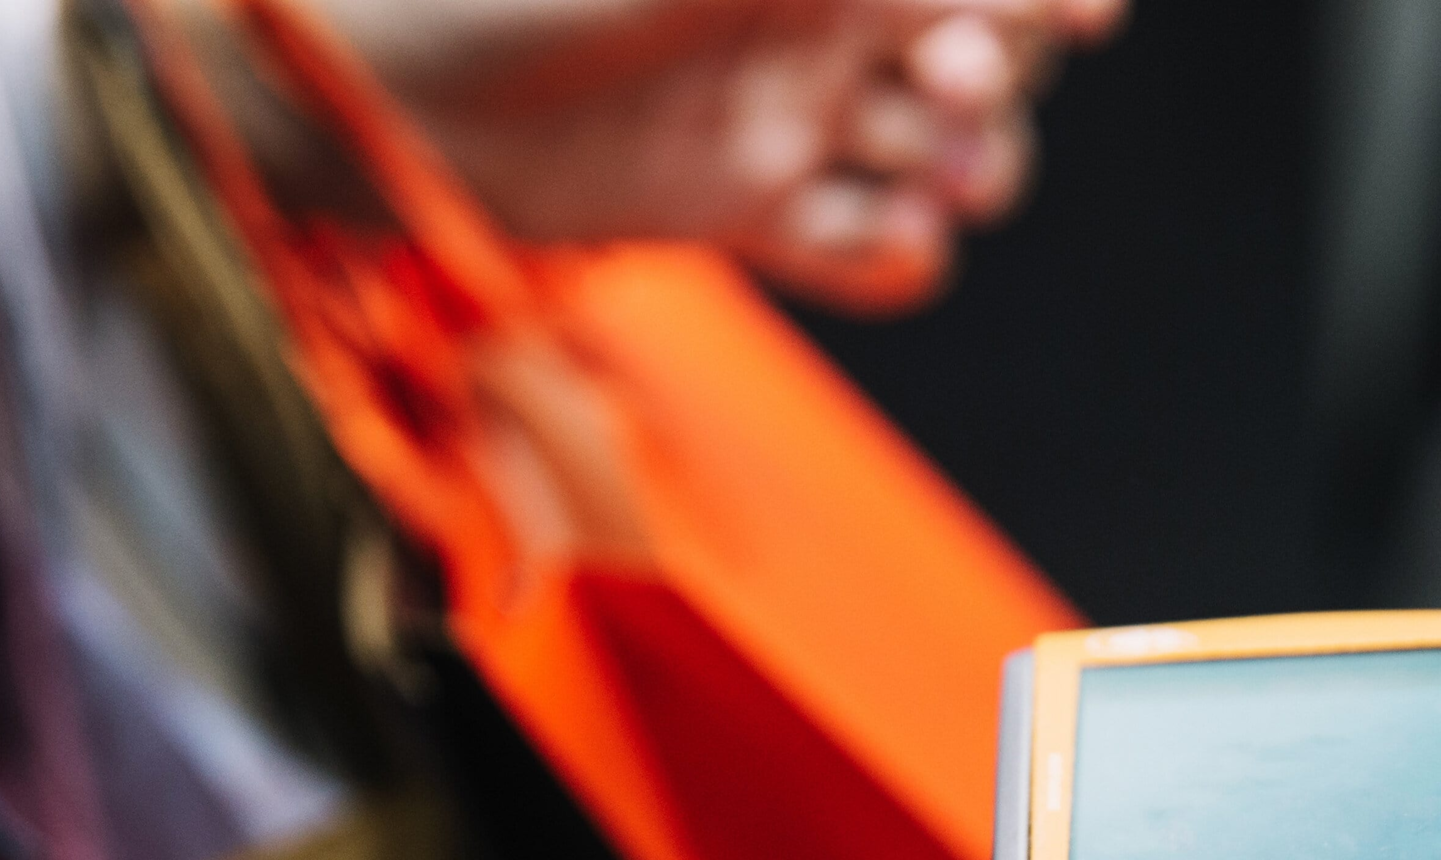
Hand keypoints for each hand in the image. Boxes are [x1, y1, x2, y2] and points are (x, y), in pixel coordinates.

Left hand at [294, 0, 1123, 310]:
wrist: (367, 87)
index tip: (1073, 13)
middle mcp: (809, 17)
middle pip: (978, 50)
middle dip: (991, 71)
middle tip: (940, 87)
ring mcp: (783, 113)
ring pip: (939, 151)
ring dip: (966, 166)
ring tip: (935, 179)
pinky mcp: (743, 210)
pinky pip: (863, 247)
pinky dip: (897, 254)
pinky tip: (886, 243)